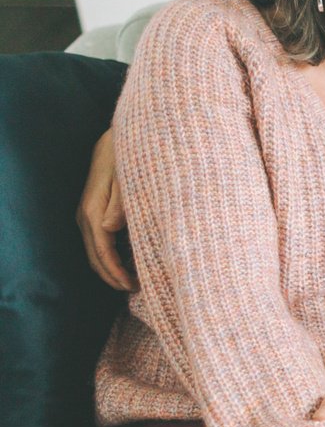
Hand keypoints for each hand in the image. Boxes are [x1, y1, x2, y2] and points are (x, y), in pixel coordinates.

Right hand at [76, 128, 136, 291]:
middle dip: (113, 276)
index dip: (117, 272)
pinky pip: (99, 240)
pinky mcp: (94, 209)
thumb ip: (121, 202)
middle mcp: (86, 214)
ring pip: (94, 250)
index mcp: (93, 209)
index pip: (102, 251)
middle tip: (136, 290)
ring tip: (133, 281)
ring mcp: (88, 212)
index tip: (134, 286)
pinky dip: (111, 255)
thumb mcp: (129, 176)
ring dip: (110, 268)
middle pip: (95, 256)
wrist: (123, 135)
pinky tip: (128, 260)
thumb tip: (110, 228)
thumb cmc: (130, 155)